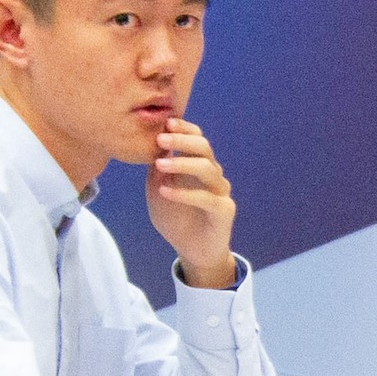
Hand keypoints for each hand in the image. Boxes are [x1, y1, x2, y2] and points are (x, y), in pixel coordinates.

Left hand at [147, 117, 236, 288]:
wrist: (193, 252)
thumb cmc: (176, 219)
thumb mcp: (158, 191)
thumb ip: (157, 171)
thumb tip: (151, 146)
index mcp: (200, 167)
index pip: (197, 140)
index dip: (184, 129)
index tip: (166, 123)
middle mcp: (213, 176)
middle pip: (204, 149)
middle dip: (182, 141)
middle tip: (161, 139)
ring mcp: (221, 192)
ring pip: (208, 169)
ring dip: (182, 164)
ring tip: (159, 165)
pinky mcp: (224, 211)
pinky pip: (206, 198)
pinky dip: (184, 193)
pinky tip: (164, 192)